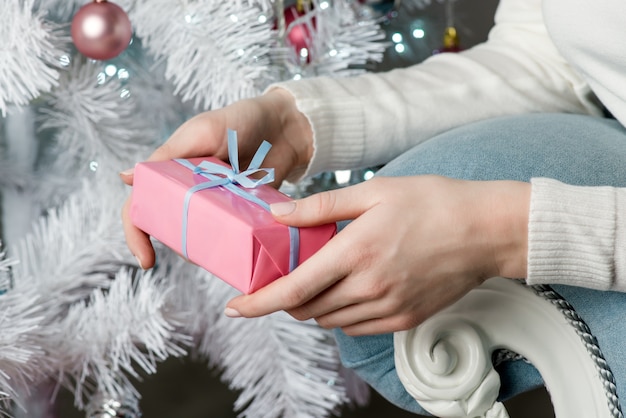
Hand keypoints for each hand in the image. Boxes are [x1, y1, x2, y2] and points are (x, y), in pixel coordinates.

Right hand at [120, 88, 312, 268]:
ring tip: (221, 251)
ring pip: (200, 238)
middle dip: (178, 246)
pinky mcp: (242, 213)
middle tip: (196, 253)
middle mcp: (189, 192)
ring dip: (205, 249)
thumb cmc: (239, 121)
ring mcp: (216, 205)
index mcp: (171, 173)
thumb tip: (124, 178)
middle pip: (170, 229)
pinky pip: (232, 237)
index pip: (141, 207)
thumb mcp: (202, 132)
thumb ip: (167, 154)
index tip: (147, 261)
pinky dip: (232, 246)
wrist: (285, 127)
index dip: (137, 234)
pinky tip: (241, 251)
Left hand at [225, 175, 529, 335]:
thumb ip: (321, 208)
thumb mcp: (374, 192)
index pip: (294, 289)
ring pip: (330, 321)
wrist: (486, 231)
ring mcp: (388, 308)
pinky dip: (339, 315)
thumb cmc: (433, 202)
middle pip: (307, 309)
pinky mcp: (405, 319)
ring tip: (315, 280)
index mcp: (356, 254)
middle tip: (280, 280)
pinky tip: (345, 292)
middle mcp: (369, 288)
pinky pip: (357, 327)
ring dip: (311, 306)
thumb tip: (278, 216)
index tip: (234, 308)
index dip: (258, 303)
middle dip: (284, 301)